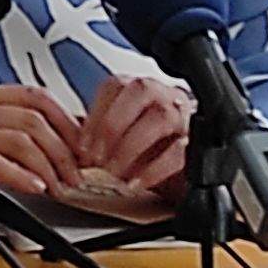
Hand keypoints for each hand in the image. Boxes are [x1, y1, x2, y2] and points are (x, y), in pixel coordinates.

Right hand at [0, 84, 89, 210]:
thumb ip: (19, 136)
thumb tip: (67, 144)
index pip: (37, 97)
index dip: (66, 121)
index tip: (81, 147)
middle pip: (34, 119)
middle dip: (63, 151)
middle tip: (74, 174)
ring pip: (21, 139)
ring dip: (48, 166)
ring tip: (56, 186)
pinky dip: (22, 176)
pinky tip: (34, 187)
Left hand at [73, 73, 194, 215]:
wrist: (189, 169)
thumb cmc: (154, 149)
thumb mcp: (123, 137)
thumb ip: (100, 134)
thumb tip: (68, 143)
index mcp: (144, 90)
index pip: (117, 85)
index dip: (95, 114)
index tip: (82, 144)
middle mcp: (166, 97)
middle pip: (141, 91)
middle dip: (112, 124)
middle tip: (95, 156)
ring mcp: (185, 119)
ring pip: (161, 118)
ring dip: (130, 146)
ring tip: (113, 171)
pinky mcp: (198, 146)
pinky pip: (178, 152)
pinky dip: (152, 170)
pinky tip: (135, 182)